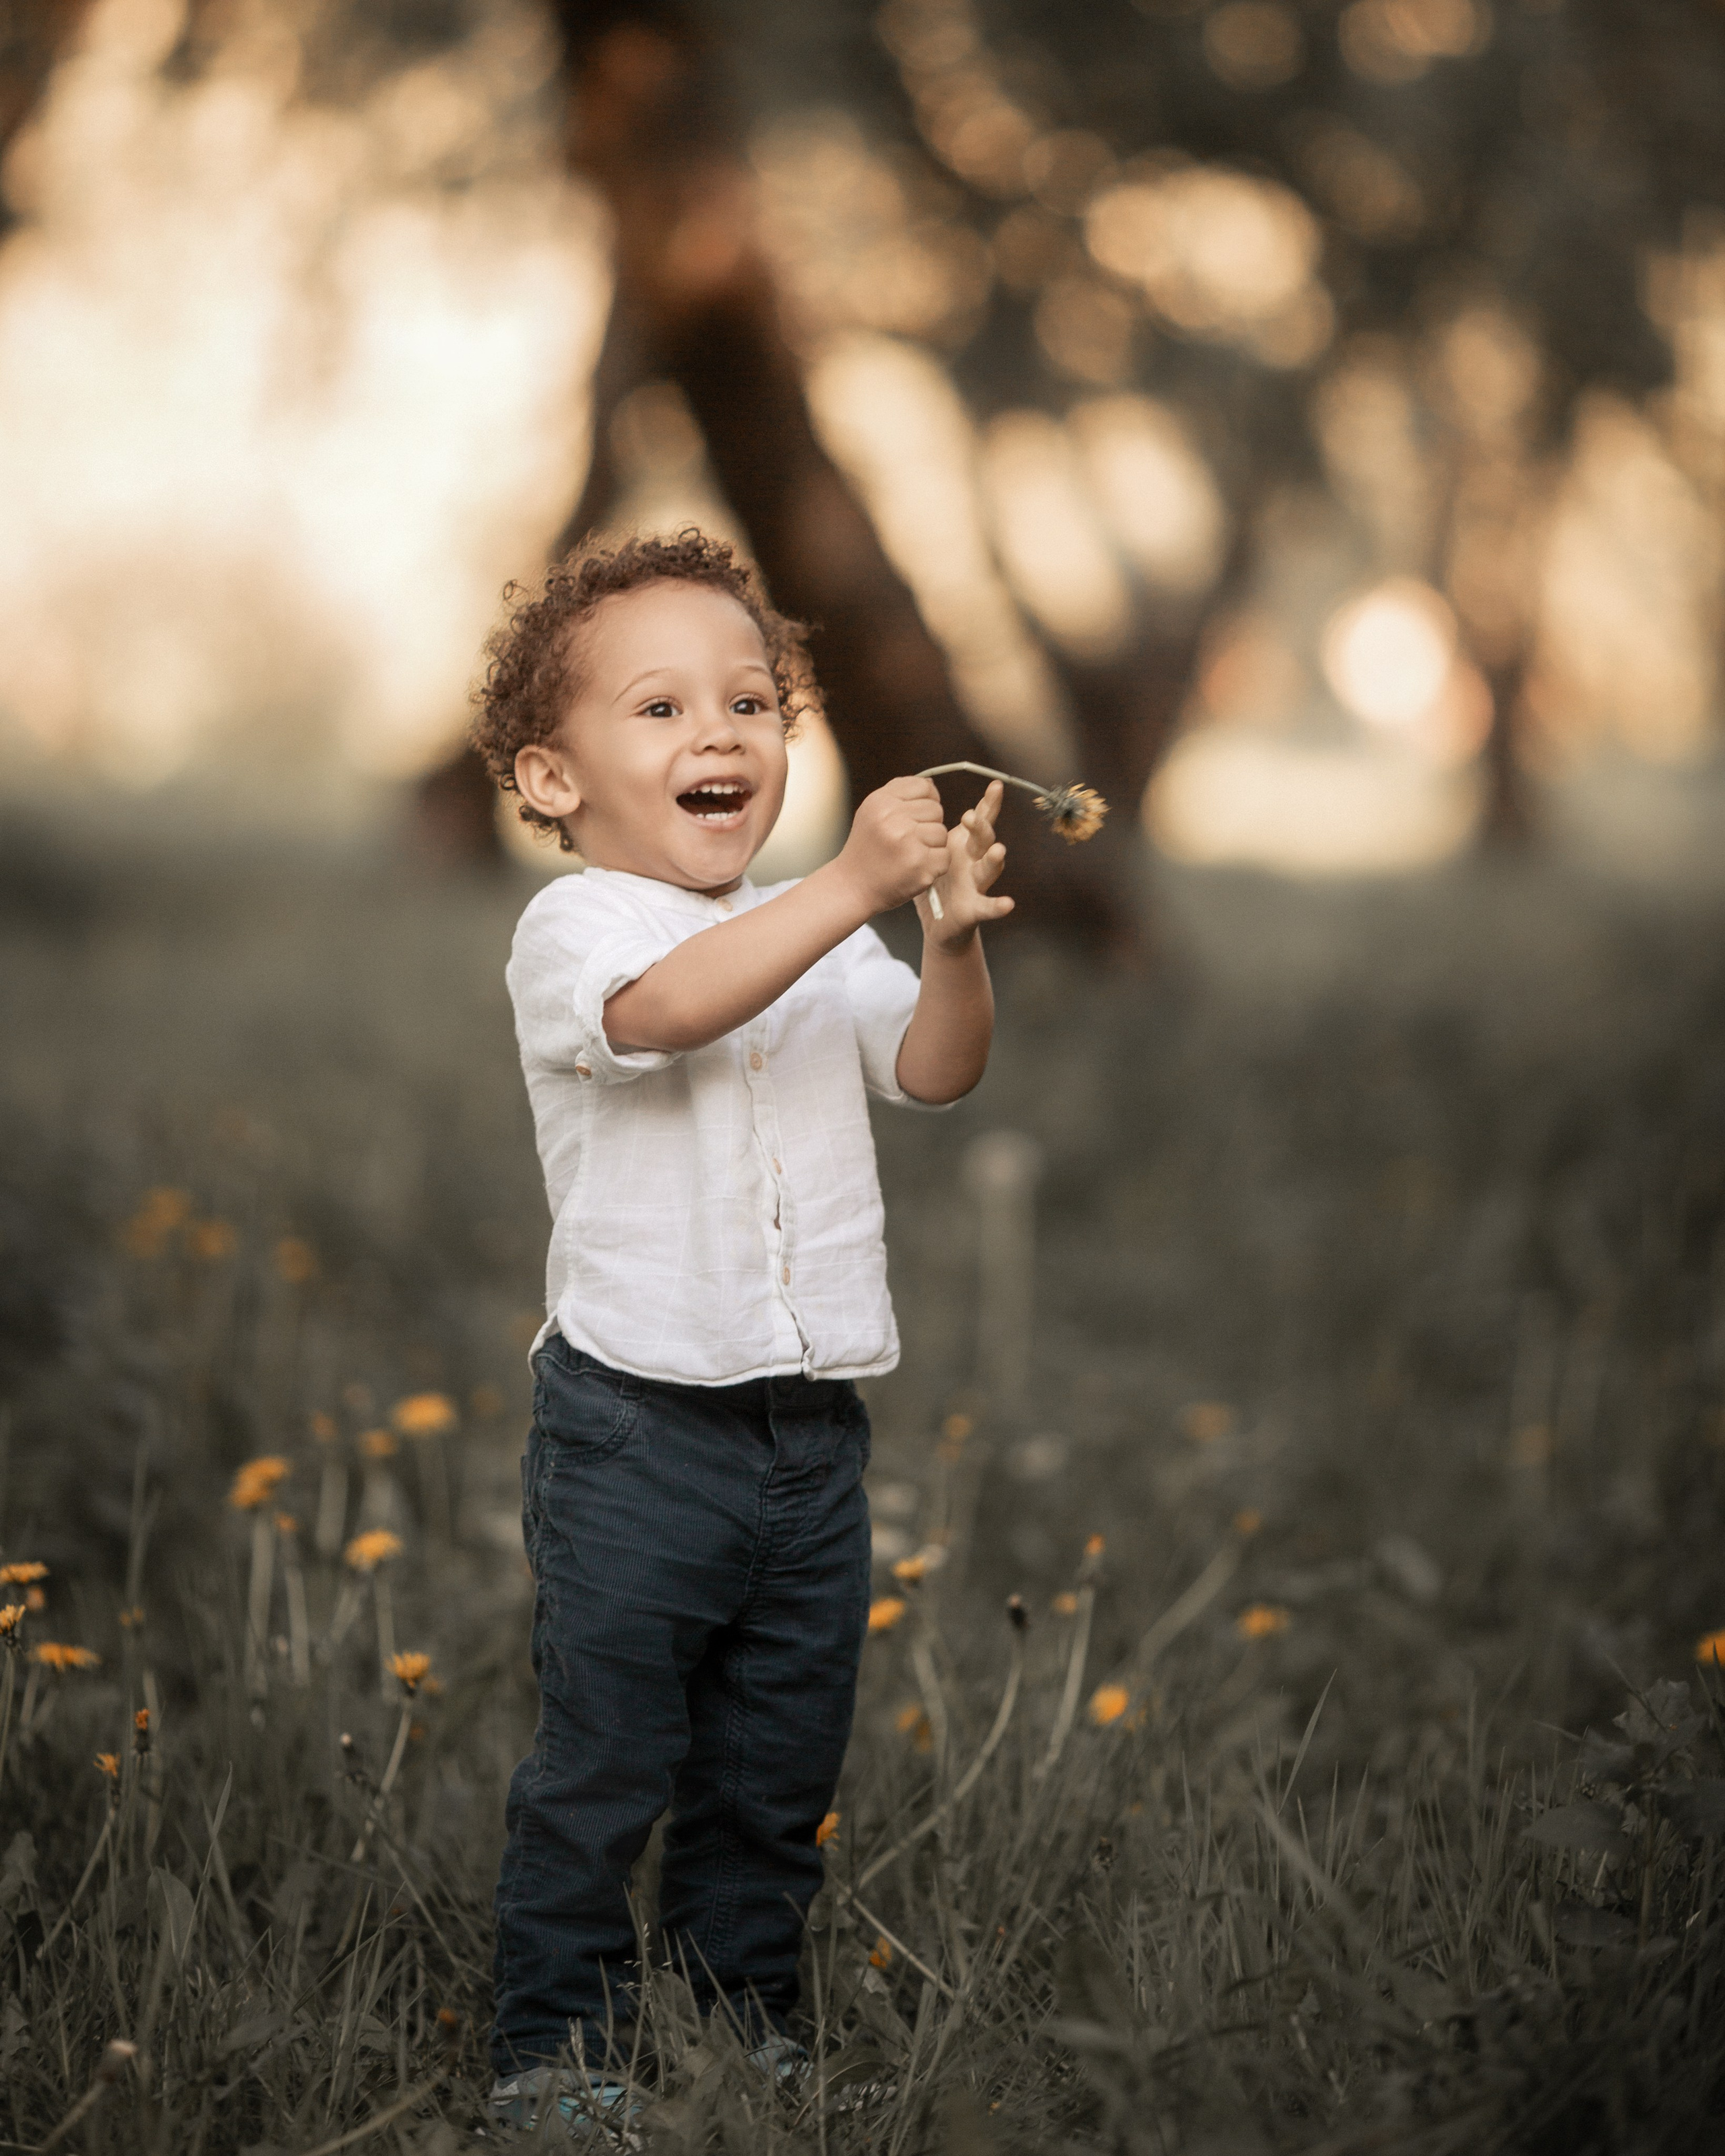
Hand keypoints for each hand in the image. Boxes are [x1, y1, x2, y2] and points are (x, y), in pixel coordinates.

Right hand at [832, 775, 949, 914]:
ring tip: (909, 855)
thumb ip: (899, 793)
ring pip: (942, 833)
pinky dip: (934, 865)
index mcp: (881, 801)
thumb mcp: (872, 812)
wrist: (852, 886)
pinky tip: (915, 868)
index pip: (924, 787)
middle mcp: (892, 818)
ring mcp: (907, 842)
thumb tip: (931, 784)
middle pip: (936, 810)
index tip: (914, 817)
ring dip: (931, 846)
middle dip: (927, 825)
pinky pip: (945, 856)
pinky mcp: (919, 865)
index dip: (925, 801)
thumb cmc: (867, 849)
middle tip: (907, 841)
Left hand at [915, 781, 1012, 948]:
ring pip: (989, 869)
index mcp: (964, 844)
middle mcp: (975, 860)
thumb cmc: (935, 881)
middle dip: (980, 827)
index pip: (981, 820)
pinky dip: (998, 906)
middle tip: (969, 817)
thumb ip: (930, 828)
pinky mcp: (974, 908)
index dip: (990, 804)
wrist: (937, 921)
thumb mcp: (932, 850)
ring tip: (998, 850)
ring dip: (994, 860)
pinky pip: (988, 907)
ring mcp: (977, 884)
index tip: (996, 786)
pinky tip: (1008, 904)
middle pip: (983, 839)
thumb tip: (922, 795)